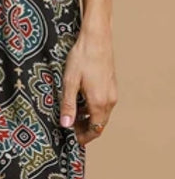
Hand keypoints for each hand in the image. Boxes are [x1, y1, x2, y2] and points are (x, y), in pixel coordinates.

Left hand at [59, 23, 117, 146]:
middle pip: (99, 124)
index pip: (95, 129)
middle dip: (86, 129)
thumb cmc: (82, 58)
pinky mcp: (111, 85)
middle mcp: (109, 100)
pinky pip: (104, 104)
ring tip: (73, 115)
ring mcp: (112, 92)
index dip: (84, 137)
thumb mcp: (70, 82)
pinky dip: (93, 108)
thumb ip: (68, 105)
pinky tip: (81, 101)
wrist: (96, 38)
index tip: (73, 139)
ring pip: (102, 114)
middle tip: (70, 128)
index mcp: (99, 102)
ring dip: (89, 118)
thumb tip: (66, 125)